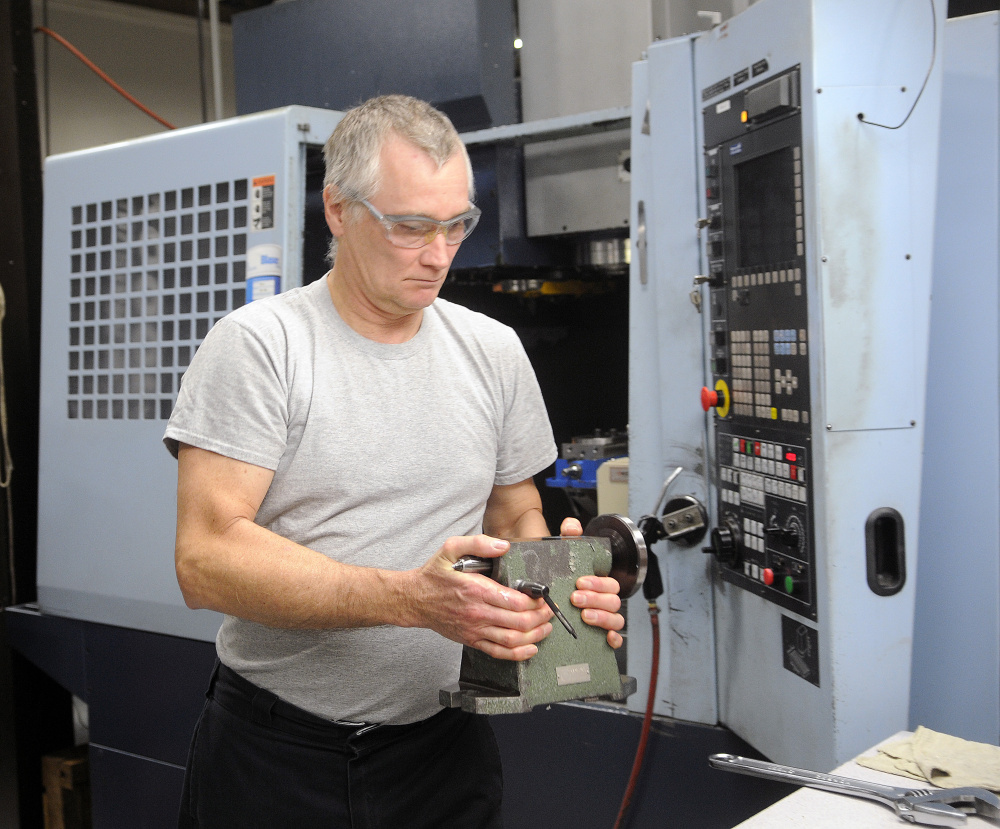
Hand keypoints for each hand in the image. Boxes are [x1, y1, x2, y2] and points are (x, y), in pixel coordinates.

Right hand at [410, 534, 552, 661]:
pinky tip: (531, 648)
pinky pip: (499, 652)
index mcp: (476, 590)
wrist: (414, 600)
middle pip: (518, 622)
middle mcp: (477, 613)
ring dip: (534, 636)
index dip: (534, 601)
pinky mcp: (472, 640)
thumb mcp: (450, 548)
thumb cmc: (433, 575)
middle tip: (549, 611)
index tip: (542, 596)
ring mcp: (475, 629)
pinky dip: (518, 654)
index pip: (514, 601)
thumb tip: (503, 545)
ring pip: (512, 640)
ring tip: (546, 627)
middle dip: (540, 618)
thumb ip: (478, 543)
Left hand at [560, 516, 625, 648]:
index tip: (579, 582)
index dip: (597, 583)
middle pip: (613, 600)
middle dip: (595, 599)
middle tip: (576, 598)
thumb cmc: (564, 580)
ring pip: (616, 619)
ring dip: (602, 618)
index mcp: (599, 584)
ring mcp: (605, 619)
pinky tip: (605, 638)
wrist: (553, 601)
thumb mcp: (564, 558)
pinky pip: (616, 639)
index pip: (609, 583)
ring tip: (584, 616)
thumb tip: (572, 525)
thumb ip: (568, 539)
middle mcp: (604, 601)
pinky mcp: (601, 636)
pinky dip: (613, 640)